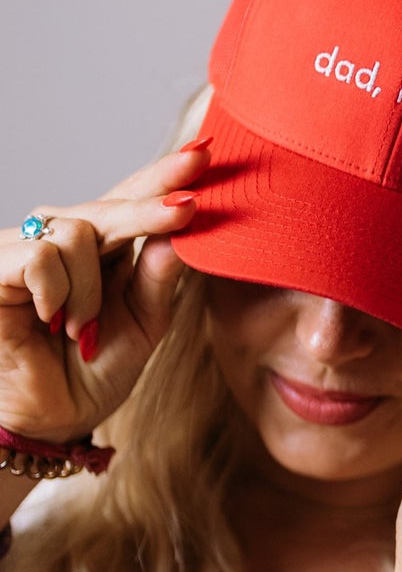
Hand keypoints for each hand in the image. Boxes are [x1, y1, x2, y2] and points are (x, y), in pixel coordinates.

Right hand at [0, 145, 207, 442]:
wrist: (50, 419)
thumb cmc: (96, 368)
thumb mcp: (146, 320)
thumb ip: (162, 273)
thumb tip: (187, 221)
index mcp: (106, 245)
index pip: (136, 197)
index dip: (166, 174)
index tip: (206, 152)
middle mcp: (65, 238)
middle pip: (112, 204)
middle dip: (151, 205)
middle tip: (189, 205)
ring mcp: (26, 249)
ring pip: (78, 232)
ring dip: (90, 289)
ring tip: (80, 329)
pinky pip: (39, 256)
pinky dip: (55, 289)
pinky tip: (50, 318)